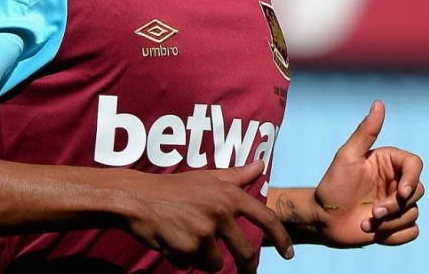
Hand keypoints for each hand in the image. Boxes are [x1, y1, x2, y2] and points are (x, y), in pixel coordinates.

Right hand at [125, 160, 293, 272]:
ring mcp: (204, 232)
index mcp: (228, 194)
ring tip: (187, 238)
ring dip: (204, 258)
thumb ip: (236, 175)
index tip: (290, 253)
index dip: (282, 238)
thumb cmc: (173, 187)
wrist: (138, 198)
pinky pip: (193, 265)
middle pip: (245, 252)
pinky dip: (184, 259)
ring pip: (217, 263)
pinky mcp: (188, 249)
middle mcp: (220, 212)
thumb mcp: (206, 177)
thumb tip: (261, 164)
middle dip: (247, 266)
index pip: (265, 218)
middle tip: (246, 271)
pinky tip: (173, 241)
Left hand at [313, 100, 423, 246]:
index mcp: (387, 162)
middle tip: (373, 211)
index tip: (402, 193)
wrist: (323, 218)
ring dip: (390, 222)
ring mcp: (396, 204)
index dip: (413, 179)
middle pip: (418, 191)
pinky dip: (394, 235)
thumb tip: (379, 103)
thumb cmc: (333, 184)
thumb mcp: (347, 155)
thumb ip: (366, 131)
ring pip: (413, 214)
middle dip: (395, 206)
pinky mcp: (396, 225)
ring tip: (366, 221)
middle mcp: (394, 181)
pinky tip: (374, 232)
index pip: (415, 165)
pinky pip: (411, 232)